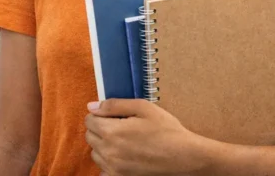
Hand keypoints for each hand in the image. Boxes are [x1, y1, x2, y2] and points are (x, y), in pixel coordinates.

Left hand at [85, 99, 209, 175]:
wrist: (186, 158)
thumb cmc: (167, 131)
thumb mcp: (143, 108)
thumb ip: (114, 105)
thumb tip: (92, 106)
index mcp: (112, 132)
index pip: (89, 120)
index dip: (100, 114)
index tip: (113, 116)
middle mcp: (108, 152)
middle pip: (89, 136)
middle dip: (100, 128)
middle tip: (121, 127)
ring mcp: (113, 169)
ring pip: (95, 153)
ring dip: (103, 145)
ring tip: (124, 142)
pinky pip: (103, 170)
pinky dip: (109, 163)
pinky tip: (124, 157)